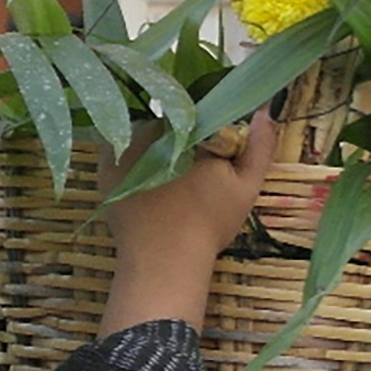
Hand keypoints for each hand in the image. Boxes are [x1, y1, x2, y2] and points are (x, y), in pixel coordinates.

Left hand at [102, 115, 271, 323]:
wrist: (165, 261)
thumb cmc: (209, 223)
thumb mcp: (245, 185)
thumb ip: (260, 146)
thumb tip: (265, 110)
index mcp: (183, 128)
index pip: (196, 113)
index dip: (206, 130)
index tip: (212, 152)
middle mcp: (147, 131)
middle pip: (168, 123)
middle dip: (180, 136)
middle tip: (192, 168)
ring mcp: (121, 150)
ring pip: (143, 137)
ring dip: (155, 147)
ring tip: (170, 178)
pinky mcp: (104, 170)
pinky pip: (121, 155)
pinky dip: (134, 163)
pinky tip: (149, 184)